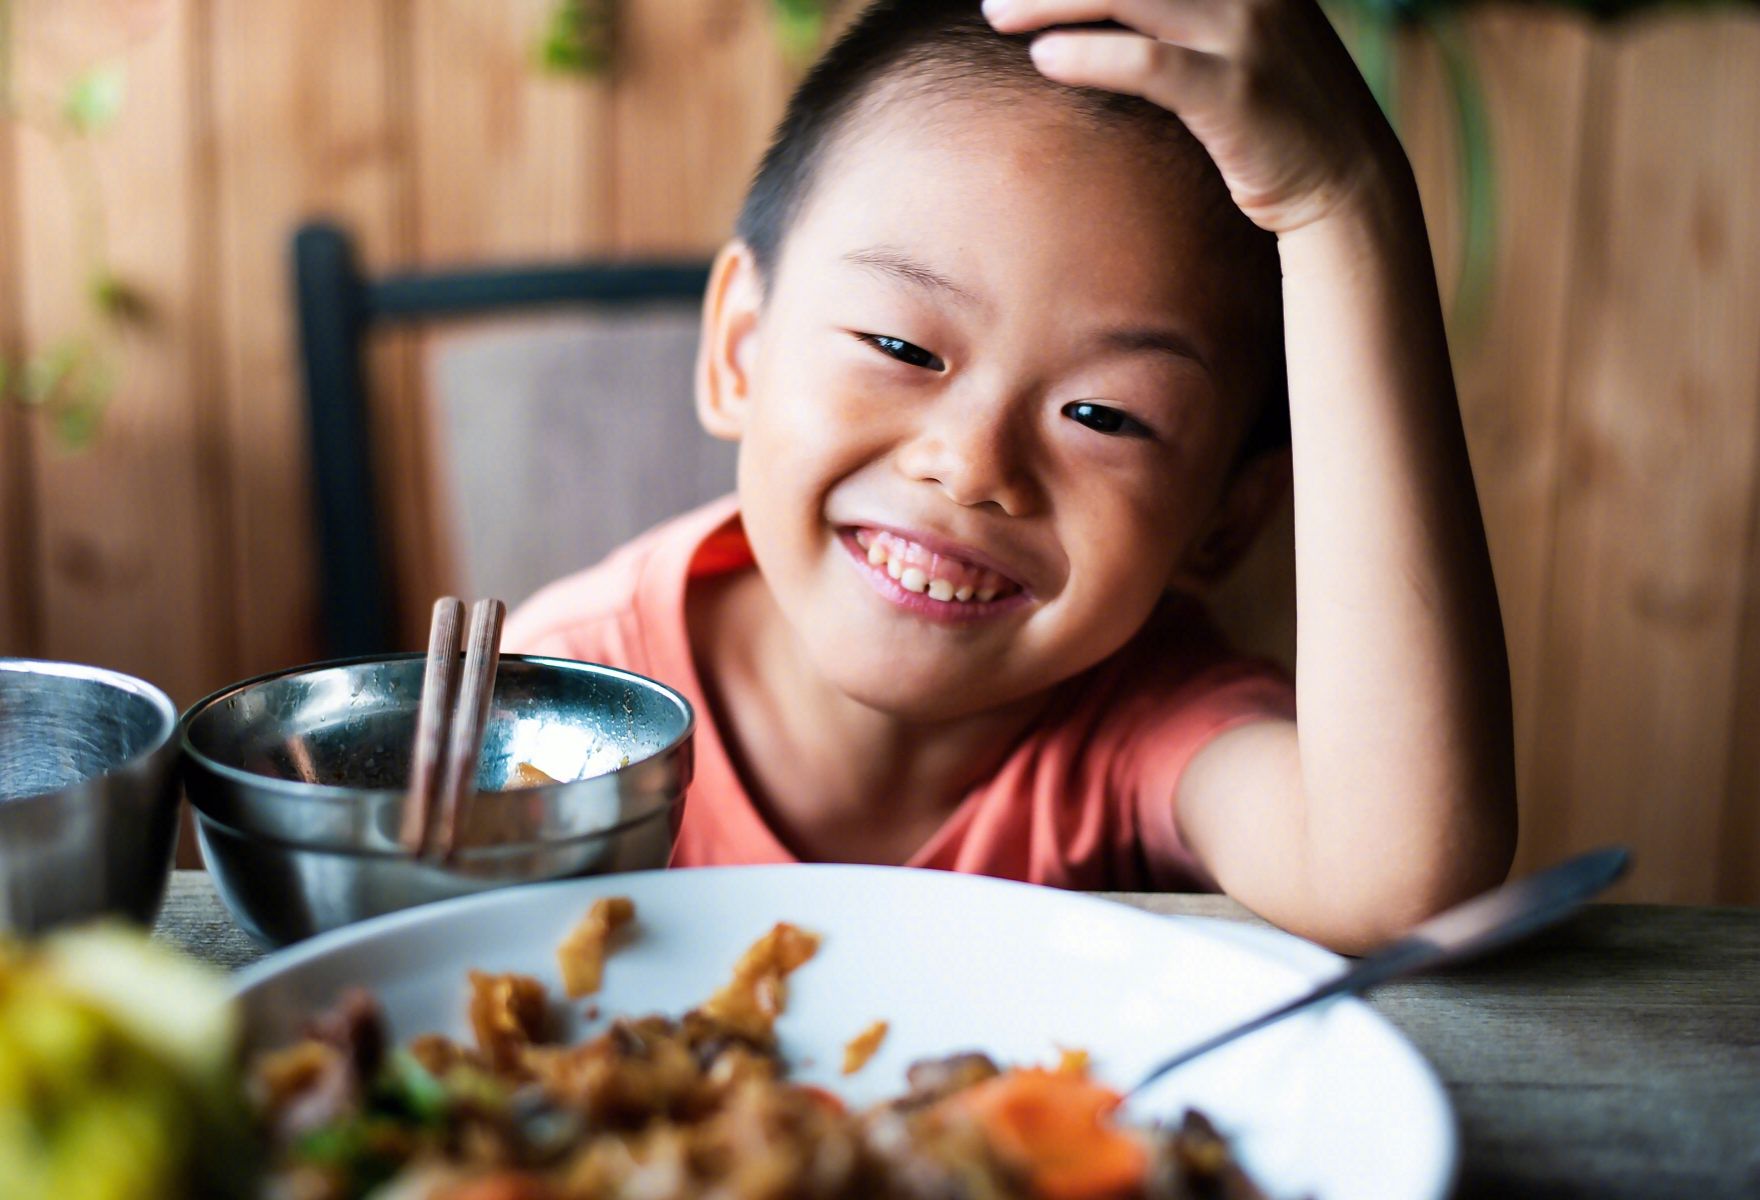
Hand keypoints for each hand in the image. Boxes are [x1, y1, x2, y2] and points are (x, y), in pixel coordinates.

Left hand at [982, 0, 1406, 235]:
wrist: (1344, 175)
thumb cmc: (1268, 108)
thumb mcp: (1231, 33)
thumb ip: (1175, 11)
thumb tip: (1093, 9)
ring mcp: (1246, 30)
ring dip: (1053, 0)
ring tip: (1000, 16)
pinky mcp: (1237, 90)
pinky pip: (1151, 61)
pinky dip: (1091, 55)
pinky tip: (1046, 59)